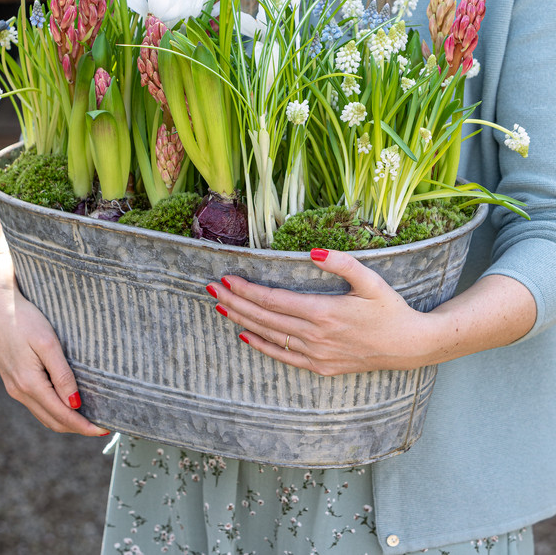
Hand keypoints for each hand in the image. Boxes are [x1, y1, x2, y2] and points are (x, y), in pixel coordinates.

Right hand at [0, 225, 108, 435]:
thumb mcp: (48, 344)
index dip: (84, 426)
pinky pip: (37, 405)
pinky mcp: (14, 381)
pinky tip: (68, 404)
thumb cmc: (25, 321)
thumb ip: (62, 375)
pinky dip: (54, 411)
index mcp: (30, 383)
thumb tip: (74, 403)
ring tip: (90, 419)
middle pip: (53, 421)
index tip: (104, 430)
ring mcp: (15, 388)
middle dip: (77, 428)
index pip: (62, 415)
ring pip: (44, 415)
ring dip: (66, 421)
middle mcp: (20, 391)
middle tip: (102, 427)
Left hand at [206, 248, 436, 375]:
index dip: (247, 289)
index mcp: (323, 312)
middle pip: (264, 317)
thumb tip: (313, 252)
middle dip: (235, 301)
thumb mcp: (371, 281)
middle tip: (211, 288)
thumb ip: (342, 263)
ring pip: (268, 335)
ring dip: (242, 320)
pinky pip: (282, 356)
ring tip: (221, 306)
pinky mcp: (319, 367)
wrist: (408, 345)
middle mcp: (314, 336)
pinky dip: (261, 345)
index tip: (226, 277)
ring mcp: (315, 354)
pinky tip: (244, 334)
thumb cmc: (389, 309)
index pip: (273, 299)